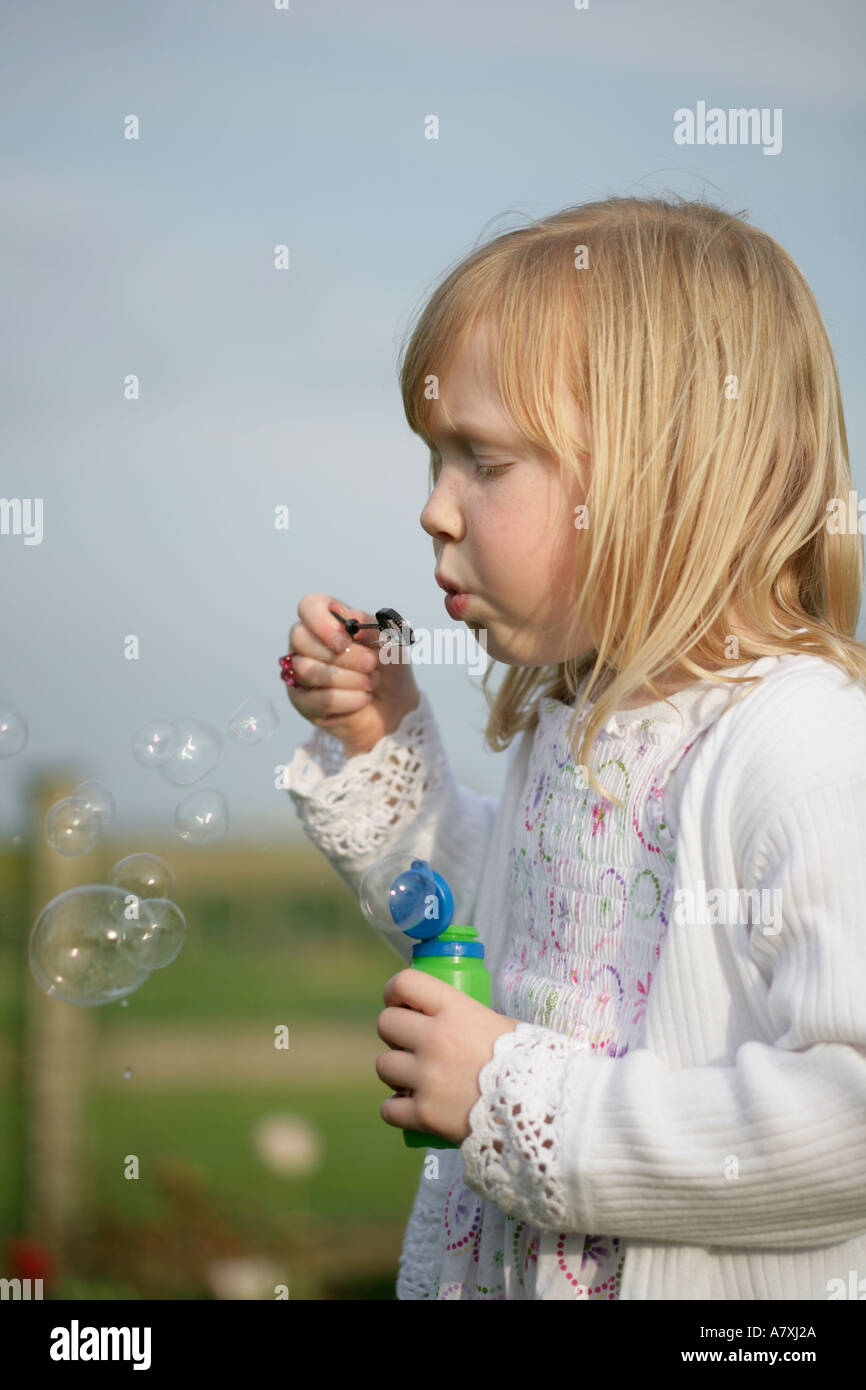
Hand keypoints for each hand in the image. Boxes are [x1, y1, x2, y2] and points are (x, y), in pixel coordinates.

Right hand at [286, 594, 420, 757]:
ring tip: (371, 682)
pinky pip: (316, 699)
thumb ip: (370, 626)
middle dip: (343, 656)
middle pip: (302, 640)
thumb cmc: (387, 667)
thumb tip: (351, 616)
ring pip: (307, 670)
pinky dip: (347, 700)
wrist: (395, 705)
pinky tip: (363, 698)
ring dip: (348, 679)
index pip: (308, 607)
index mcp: (327, 621)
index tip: (346, 639)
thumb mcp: (389, 642)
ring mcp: (300, 673)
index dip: (322, 621)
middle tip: (371, 664)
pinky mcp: (303, 702)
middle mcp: (307, 644)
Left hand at [376, 969, 519, 1145]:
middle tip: (412, 1045)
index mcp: (455, 1011)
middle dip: (395, 1033)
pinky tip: (412, 1107)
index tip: (400, 1003)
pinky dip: (398, 1109)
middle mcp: (435, 1039)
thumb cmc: (530, 1062)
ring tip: (415, 1078)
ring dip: (396, 1072)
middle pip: (386, 1023)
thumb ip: (469, 1018)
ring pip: (382, 1065)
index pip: (404, 983)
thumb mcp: (502, 1024)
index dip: (395, 992)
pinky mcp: (424, 1115)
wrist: (542, 1109)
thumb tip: (450, 1017)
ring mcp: (427, 1078)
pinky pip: (388, 1108)